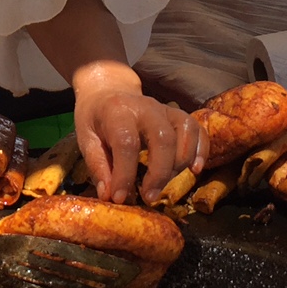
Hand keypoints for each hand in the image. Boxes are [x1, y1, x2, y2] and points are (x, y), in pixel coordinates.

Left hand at [72, 61, 207, 203]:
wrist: (107, 90)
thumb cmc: (95, 118)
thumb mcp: (86, 138)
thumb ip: (98, 166)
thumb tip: (109, 195)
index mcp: (117, 112)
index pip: (126, 143)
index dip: (125, 174)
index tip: (120, 197)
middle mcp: (145, 108)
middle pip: (163, 138)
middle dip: (160, 173)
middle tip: (149, 197)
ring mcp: (165, 109)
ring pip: (185, 132)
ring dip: (180, 163)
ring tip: (166, 184)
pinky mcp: (177, 115)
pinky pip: (197, 129)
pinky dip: (200, 150)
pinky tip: (195, 169)